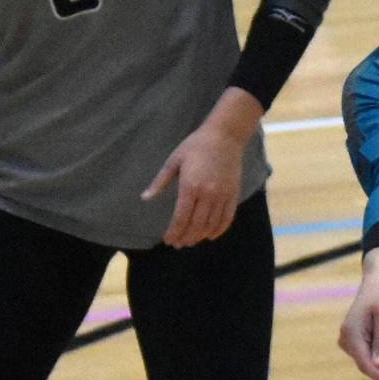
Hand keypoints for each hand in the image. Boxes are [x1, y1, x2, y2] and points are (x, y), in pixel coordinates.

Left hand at [141, 88, 261, 247]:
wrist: (225, 136)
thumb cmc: (196, 146)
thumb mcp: (174, 160)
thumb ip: (160, 181)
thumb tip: (145, 197)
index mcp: (190, 186)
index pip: (181, 218)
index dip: (174, 232)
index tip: (168, 240)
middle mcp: (208, 194)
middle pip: (196, 225)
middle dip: (185, 237)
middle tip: (178, 244)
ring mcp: (222, 196)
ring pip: (211, 225)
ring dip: (200, 236)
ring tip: (191, 241)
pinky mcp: (233, 194)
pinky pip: (227, 219)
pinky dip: (218, 230)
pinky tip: (210, 235)